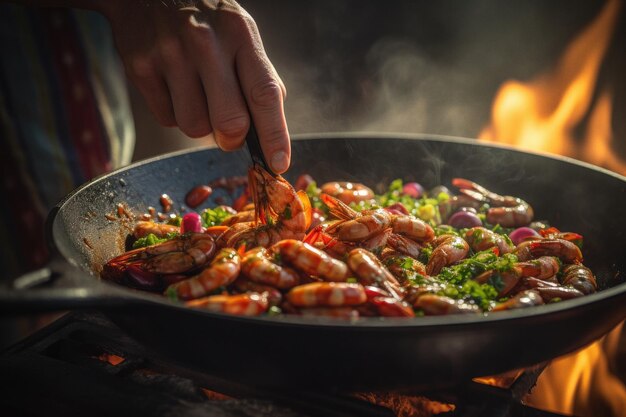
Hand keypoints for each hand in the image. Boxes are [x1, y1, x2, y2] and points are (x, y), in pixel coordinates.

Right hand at [100, 0, 289, 172]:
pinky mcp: (141, 68)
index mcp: (240, 35)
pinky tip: (174, 85)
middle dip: (233, 139)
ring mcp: (170, 55)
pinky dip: (175, 113)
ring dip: (201, 124)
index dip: (275, 136)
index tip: (279, 164)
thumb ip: (258, 77)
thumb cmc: (206, 21)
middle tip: (231, 132)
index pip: (265, 94)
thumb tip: (272, 131)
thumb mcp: (240, 34)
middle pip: (229, 123)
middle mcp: (206, 44)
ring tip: (197, 93)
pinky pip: (168, 119)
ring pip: (195, 128)